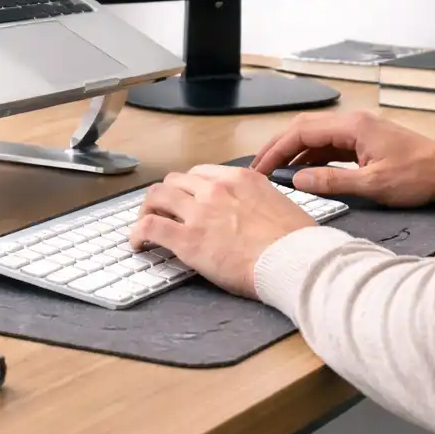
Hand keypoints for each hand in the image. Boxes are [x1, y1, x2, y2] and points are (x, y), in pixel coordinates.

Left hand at [129, 165, 314, 297]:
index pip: (201, 173)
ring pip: (157, 196)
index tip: (186, 198)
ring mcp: (200, 212)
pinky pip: (150, 226)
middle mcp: (216, 189)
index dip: (188, 186)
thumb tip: (252, 211)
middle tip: (163, 211)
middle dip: (166, 195)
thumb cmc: (296, 241)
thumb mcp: (278, 204)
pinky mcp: (188, 239)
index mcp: (241, 179)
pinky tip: (138, 242)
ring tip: (145, 223)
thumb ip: (257, 200)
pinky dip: (138, 232)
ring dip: (148, 208)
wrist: (295, 260)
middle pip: (175, 181)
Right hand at [252, 110, 434, 207]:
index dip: (277, 151)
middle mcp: (353, 122)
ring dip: (293, 153)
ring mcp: (358, 131)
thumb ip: (331, 182)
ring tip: (274, 172)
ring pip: (314, 137)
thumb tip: (297, 180)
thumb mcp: (373, 185)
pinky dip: (310, 157)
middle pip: (303, 129)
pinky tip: (301, 172)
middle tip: (259, 168)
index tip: (261, 169)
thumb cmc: (419, 176)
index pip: (301, 133)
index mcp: (353, 126)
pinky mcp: (364, 142)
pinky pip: (328, 145)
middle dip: (278, 148)